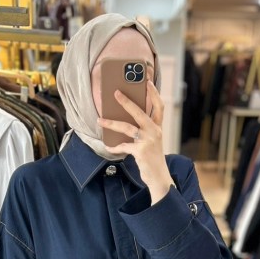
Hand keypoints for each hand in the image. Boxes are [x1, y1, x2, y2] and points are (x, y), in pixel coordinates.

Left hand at [98, 81, 172, 202]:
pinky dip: (114, 147)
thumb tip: (123, 120)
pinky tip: (108, 146)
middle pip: (139, 112)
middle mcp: (155, 132)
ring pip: (126, 128)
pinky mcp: (141, 152)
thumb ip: (142, 130)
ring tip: (100, 121)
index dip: (154, 93)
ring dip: (111, 124)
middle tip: (115, 93)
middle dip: (126, 101)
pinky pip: (123, 146)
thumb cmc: (153, 158)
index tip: (147, 81)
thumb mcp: (151, 141)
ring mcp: (148, 141)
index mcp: (158, 127)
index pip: (159, 106)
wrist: (159, 177)